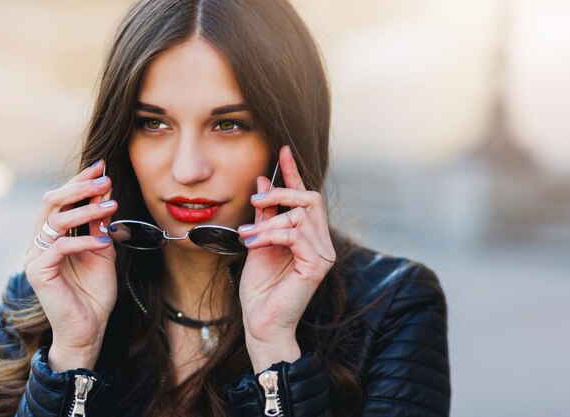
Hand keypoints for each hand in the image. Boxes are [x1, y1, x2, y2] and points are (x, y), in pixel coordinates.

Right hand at [23, 160, 118, 371]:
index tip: (102, 167)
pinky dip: (84, 241)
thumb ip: (100, 225)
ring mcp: (35, 257)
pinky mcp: (38, 273)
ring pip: (55, 221)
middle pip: (52, 203)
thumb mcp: (102, 251)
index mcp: (52, 236)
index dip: (79, 182)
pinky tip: (103, 241)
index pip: (61, 200)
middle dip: (79, 187)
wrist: (89, 327)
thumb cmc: (95, 292)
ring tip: (111, 204)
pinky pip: (60, 247)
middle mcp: (39, 242)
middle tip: (104, 179)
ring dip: (85, 209)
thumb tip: (104, 194)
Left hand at [237, 146, 334, 371]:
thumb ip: (263, 215)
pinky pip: (296, 235)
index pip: (304, 197)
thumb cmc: (260, 289)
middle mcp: (320, 242)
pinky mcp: (317, 266)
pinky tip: (253, 243)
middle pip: (310, 199)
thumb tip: (263, 181)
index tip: (282, 150)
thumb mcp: (257, 242)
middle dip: (282, 193)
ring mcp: (322, 254)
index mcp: (306, 235)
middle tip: (255, 201)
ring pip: (302, 215)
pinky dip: (271, 235)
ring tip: (247, 235)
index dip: (293, 173)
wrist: (261, 323)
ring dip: (269, 221)